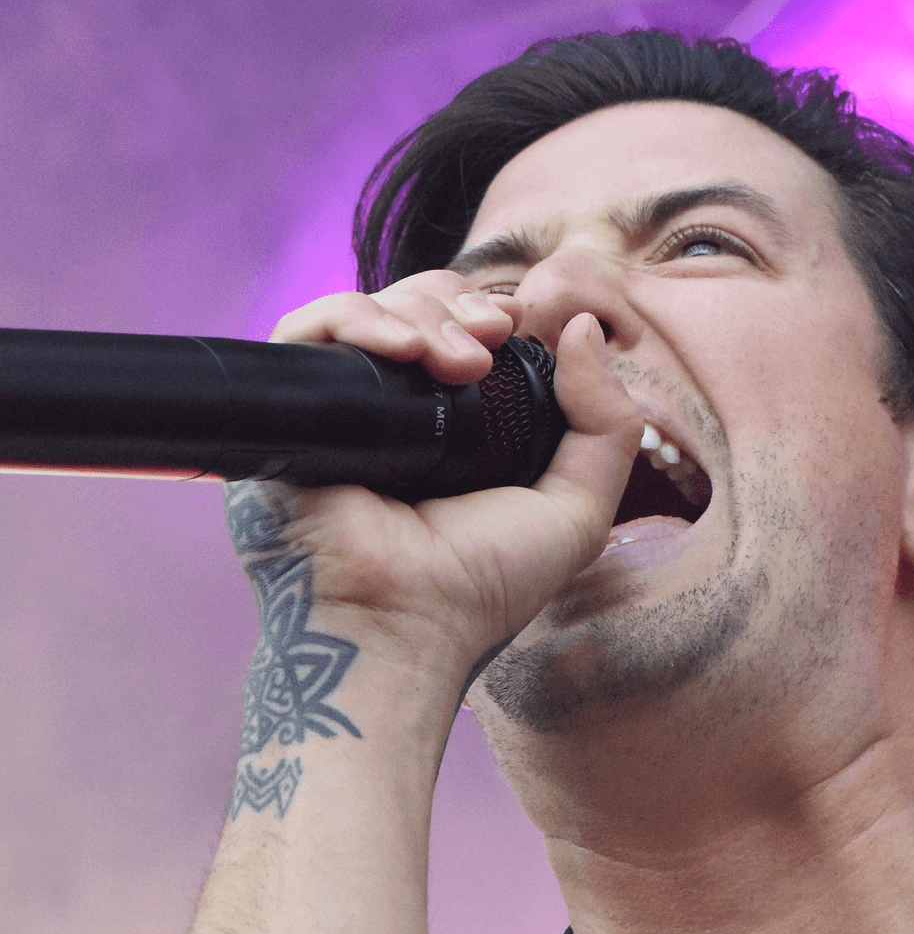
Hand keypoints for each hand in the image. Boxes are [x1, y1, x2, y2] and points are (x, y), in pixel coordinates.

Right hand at [226, 273, 643, 685]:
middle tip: (486, 342)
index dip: (483, 312)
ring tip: (453, 359)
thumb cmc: (482, 587)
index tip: (512, 326)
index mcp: (449, 427)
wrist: (402, 626)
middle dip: (456, 306)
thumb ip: (607, 425)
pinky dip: (356, 320)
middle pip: (412, 307)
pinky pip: (306, 332)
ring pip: (365, 310)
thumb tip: (587, 328)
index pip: (456, 330)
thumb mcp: (577, 511)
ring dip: (419, 313)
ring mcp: (336, 412)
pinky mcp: (286, 414)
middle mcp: (390, 414)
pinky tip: (403, 351)